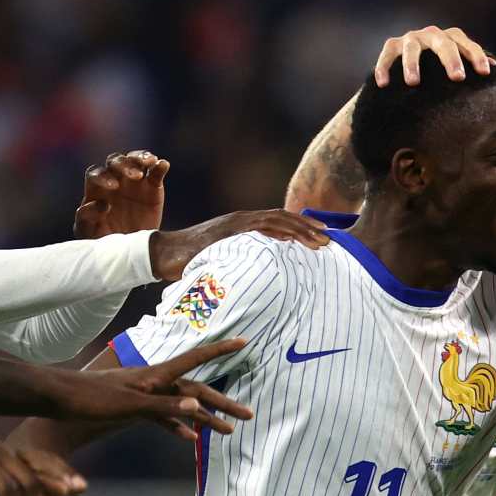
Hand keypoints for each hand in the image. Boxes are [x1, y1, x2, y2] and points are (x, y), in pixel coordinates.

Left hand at [60, 339, 254, 436]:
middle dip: (224, 403)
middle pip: (198, 389)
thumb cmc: (90, 400)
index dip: (220, 350)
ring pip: (184, 404)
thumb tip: (198, 403)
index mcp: (156, 376)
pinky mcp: (133, 407)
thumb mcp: (129, 405)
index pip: (195, 359)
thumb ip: (164, 405)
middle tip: (249, 414)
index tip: (244, 341)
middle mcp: (155, 381)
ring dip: (206, 418)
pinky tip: (189, 438)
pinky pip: (164, 417)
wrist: (57, 400)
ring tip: (228, 431)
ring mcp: (145, 394)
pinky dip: (178, 426)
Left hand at [75, 150, 170, 238]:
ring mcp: (134, 180)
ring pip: (134, 160)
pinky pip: (155, 171)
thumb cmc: (106, 240)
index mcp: (96, 189)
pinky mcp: (153, 186)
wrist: (133, 250)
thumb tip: (101, 203)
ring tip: (149, 162)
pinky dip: (159, 166)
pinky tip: (163, 165)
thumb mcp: (91, 233)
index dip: (103, 177)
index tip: (114, 187)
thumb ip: (87, 218)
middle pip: (115, 162)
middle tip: (134, 176)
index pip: (95, 174)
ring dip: (140, 158)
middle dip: (123, 166)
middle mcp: (114, 179)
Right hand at [149, 209, 329, 280]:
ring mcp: (235, 223)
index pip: (280, 222)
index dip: (303, 228)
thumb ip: (245, 261)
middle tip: (329, 240)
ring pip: (275, 221)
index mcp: (246, 225)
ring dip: (299, 230)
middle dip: (308, 228)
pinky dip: (276, 232)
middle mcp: (243, 219)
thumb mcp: (226, 260)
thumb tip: (266, 276)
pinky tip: (292, 239)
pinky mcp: (227, 231)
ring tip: (318, 241)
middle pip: (283, 219)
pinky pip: (256, 228)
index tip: (323, 237)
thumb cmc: (194, 260)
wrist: (165, 254)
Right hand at [375, 25, 495, 86]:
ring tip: (413, 83)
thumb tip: (495, 66)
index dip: (476, 56)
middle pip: (443, 43)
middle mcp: (432, 35)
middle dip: (450, 59)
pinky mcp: (392, 45)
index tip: (485, 73)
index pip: (467, 44)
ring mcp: (411, 38)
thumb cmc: (438, 70)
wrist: (407, 69)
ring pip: (412, 48)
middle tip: (458, 78)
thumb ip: (469, 63)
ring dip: (412, 64)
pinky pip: (387, 54)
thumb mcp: (454, 66)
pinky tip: (383, 84)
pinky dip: (384, 68)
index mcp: (450, 38)